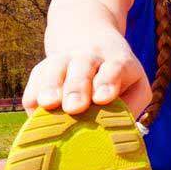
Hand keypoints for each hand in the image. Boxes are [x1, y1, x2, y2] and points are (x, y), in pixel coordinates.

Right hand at [23, 35, 150, 117]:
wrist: (90, 40)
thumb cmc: (119, 78)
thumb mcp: (136, 87)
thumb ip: (131, 105)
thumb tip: (115, 129)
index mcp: (117, 61)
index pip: (116, 67)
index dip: (109, 81)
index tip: (103, 98)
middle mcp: (91, 56)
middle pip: (83, 67)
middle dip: (78, 87)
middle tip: (75, 107)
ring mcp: (65, 59)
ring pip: (55, 68)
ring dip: (51, 86)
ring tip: (48, 104)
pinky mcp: (43, 68)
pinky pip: (35, 79)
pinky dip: (34, 94)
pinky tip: (36, 110)